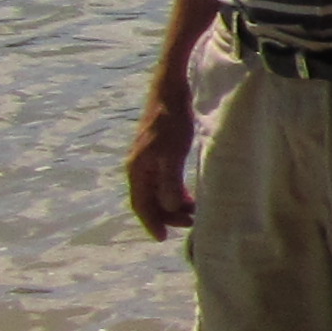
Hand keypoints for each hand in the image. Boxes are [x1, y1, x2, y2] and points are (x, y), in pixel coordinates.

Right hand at [127, 88, 197, 239]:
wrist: (171, 92)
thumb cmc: (171, 121)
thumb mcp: (173, 153)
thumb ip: (169, 181)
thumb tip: (170, 206)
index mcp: (138, 169)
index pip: (141, 204)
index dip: (152, 222)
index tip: (163, 238)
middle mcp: (138, 167)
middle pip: (149, 201)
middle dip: (167, 215)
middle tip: (190, 225)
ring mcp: (147, 160)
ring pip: (157, 191)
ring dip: (173, 205)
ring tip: (194, 212)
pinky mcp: (159, 152)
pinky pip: (164, 180)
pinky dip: (176, 191)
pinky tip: (190, 195)